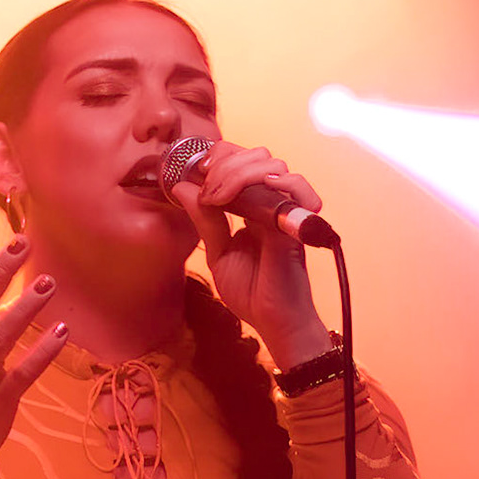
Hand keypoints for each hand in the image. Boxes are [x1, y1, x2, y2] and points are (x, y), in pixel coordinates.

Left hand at [170, 142, 332, 365]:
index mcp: (254, 208)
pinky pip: (291, 189)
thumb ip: (205, 220)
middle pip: (257, 156)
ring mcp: (286, 211)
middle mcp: (273, 204)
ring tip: (219, 195)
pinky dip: (273, 181)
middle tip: (207, 185)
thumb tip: (182, 186)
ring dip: (240, 172)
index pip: (242, 163)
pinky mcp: (296, 223)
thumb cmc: (251, 292)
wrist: (274, 322)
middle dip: (226, 162)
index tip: (197, 171)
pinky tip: (248, 194)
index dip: (220, 157)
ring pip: (272, 166)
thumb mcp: (218, 253)